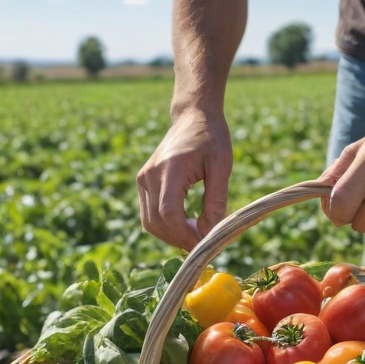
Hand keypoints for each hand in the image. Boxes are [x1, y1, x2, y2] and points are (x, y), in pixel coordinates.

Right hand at [137, 109, 232, 250]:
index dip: (184, 236)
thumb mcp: (222, 166)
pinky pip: (149, 214)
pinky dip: (166, 226)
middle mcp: (150, 176)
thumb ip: (216, 200)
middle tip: (204, 244)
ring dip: (171, 236)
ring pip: (150, 222)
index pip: (169, 213)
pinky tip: (187, 224)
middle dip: (179, 240)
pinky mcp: (143, 182)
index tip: (204, 246)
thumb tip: (208, 233)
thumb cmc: (211, 138)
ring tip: (196, 234)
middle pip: (156, 222)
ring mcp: (143, 179)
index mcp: (170, 169)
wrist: (193, 117)